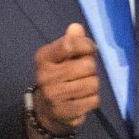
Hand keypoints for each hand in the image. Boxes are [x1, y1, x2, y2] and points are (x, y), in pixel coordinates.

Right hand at [27, 23, 100, 138]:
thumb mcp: (63, 57)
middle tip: (83, 73)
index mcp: (44, 57)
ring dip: (93, 85)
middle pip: (87, 65)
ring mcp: (53, 95)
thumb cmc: (61, 77)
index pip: (70, 44)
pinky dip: (93, 100)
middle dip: (91, 69)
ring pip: (93, 83)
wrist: (47, 110)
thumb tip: (76, 27)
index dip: (86, 45)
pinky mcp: (64, 111)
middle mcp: (45, 75)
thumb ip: (73, 41)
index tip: (89, 50)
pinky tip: (82, 99)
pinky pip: (93, 100)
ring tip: (82, 87)